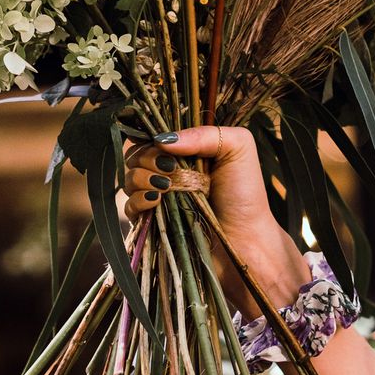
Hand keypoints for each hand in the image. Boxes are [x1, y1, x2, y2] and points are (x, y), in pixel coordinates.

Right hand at [124, 126, 307, 316]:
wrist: (245, 240)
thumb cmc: (245, 193)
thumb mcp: (237, 148)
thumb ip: (202, 134)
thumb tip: (161, 139)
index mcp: (186, 150)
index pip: (154, 135)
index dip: (151, 136)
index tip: (161, 144)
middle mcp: (169, 170)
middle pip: (136, 154)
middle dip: (147, 158)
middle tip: (169, 168)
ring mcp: (159, 196)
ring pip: (129, 179)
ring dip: (141, 179)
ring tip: (165, 188)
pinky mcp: (152, 221)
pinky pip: (129, 207)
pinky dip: (138, 201)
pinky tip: (156, 202)